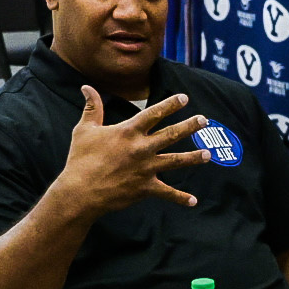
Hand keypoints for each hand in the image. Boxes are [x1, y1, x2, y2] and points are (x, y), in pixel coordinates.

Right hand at [55, 88, 210, 216]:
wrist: (80, 191)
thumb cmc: (80, 159)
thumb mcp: (84, 130)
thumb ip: (92, 107)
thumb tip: (87, 87)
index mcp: (128, 132)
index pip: (154, 113)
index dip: (170, 104)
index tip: (184, 98)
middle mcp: (141, 148)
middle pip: (172, 134)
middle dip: (190, 126)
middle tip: (204, 120)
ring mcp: (146, 168)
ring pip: (176, 160)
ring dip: (193, 157)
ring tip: (208, 154)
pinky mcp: (145, 188)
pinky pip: (167, 193)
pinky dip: (180, 198)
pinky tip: (193, 201)